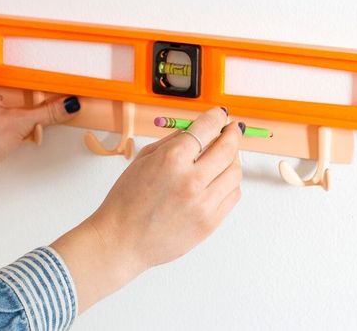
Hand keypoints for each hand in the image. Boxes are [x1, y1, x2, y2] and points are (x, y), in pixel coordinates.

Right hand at [51, 107, 242, 311]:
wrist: (122, 240)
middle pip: (228, 148)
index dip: (217, 117)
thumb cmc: (127, 200)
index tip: (221, 115)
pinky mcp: (210, 222)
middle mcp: (191, 180)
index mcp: (172, 159)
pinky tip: (220, 179)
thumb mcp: (144, 159)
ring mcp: (203, 204)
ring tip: (225, 157)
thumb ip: (173, 141)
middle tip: (232, 130)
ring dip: (233, 159)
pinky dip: (230, 183)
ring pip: (235, 172)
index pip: (207, 128)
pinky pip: (233, 195)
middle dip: (232, 134)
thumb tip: (198, 128)